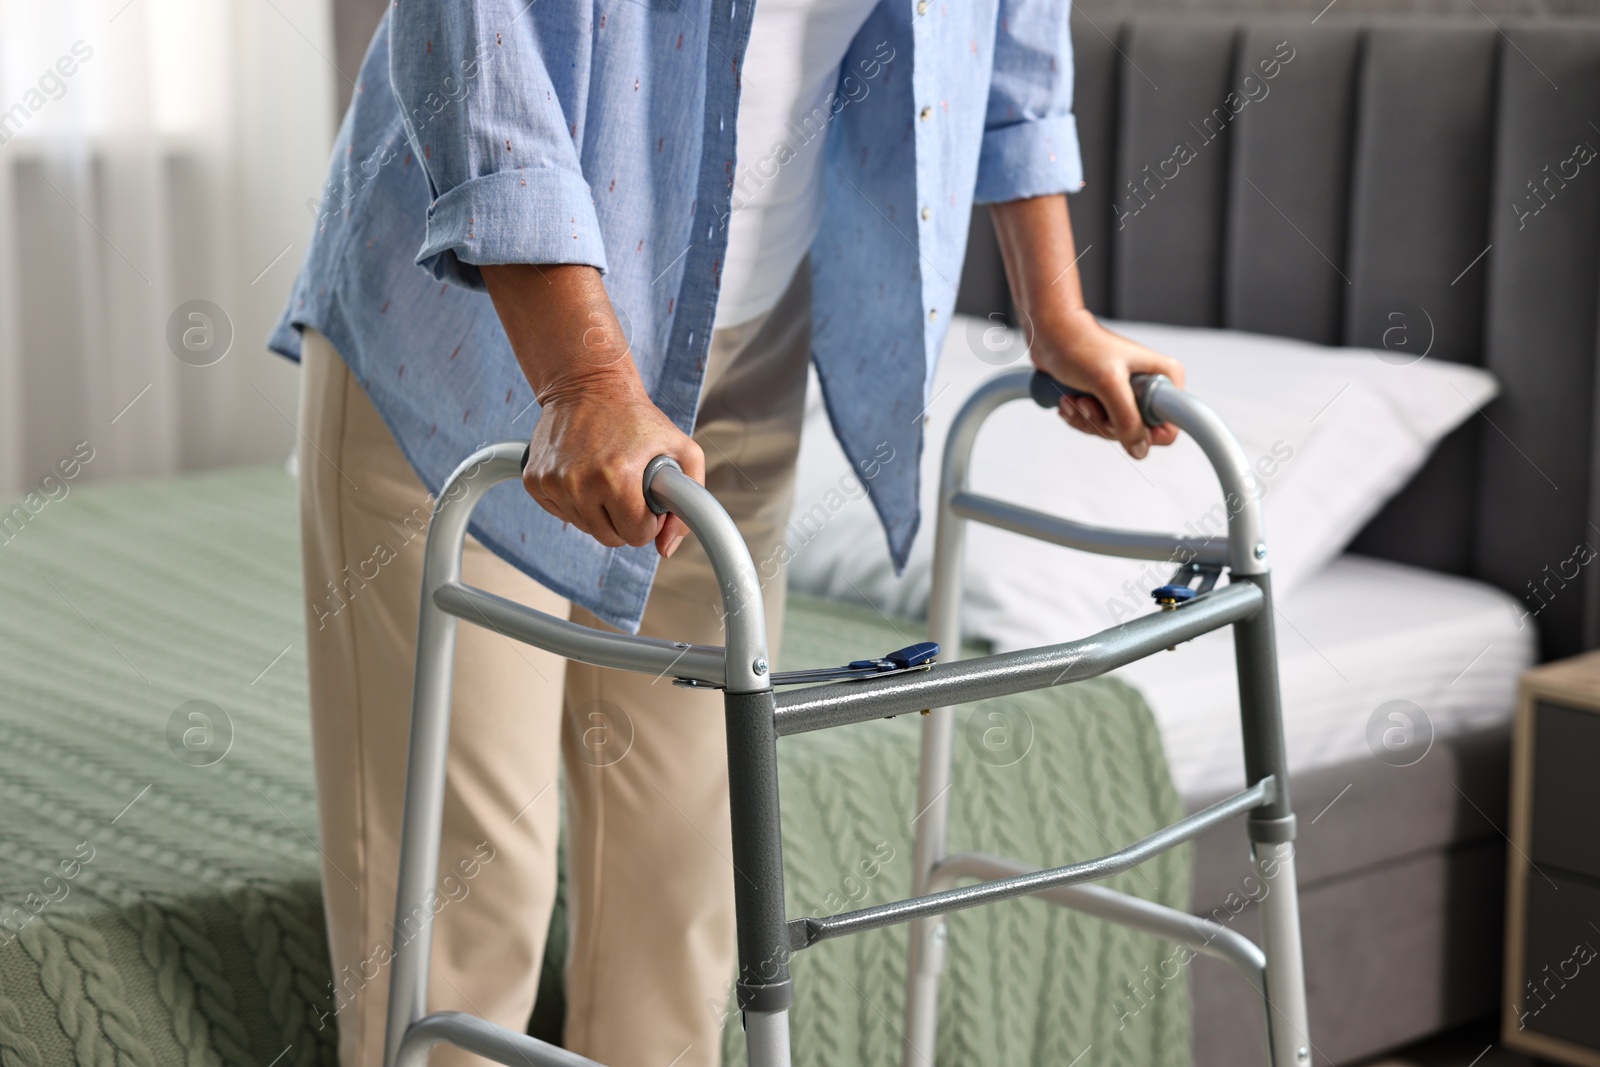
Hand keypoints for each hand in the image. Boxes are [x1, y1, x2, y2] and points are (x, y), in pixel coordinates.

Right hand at [483, 263, 703, 556]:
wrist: (587, 384)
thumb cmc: (637, 417)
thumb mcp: (681, 450)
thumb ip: (690, 503)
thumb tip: (665, 548)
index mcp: (617, 477)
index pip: (637, 535)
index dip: (649, 520)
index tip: (648, 499)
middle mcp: (579, 483)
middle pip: (610, 538)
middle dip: (625, 520)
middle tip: (630, 488)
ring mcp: (552, 483)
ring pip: (585, 528)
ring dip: (600, 511)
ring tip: (607, 475)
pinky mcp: (534, 481)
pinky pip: (562, 514)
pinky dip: (576, 502)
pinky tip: (585, 474)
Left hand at [987, 193, 1184, 459]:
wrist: (1042, 329)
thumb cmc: (1072, 344)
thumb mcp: (1104, 386)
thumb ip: (1127, 421)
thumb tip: (1141, 451)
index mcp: (1167, 376)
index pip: (1177, 424)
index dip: (1152, 432)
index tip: (1127, 425)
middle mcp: (1151, 384)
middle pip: (1142, 434)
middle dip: (1107, 426)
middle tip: (1087, 404)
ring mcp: (1126, 393)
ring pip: (1117, 435)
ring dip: (1088, 423)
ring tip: (1073, 398)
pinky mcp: (1103, 399)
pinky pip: (1098, 429)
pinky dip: (1079, 420)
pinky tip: (1067, 401)